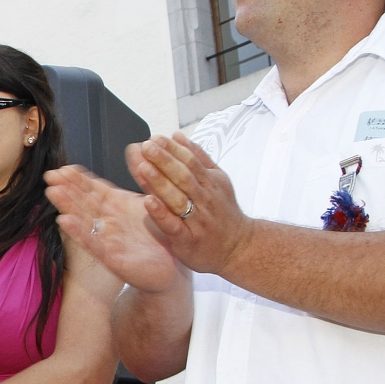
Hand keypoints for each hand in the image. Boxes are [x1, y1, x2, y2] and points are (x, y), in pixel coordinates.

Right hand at [45, 166, 180, 292]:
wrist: (175, 267)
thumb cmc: (163, 235)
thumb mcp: (153, 200)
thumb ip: (144, 177)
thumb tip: (137, 147)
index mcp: (117, 206)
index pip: (94, 189)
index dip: (79, 179)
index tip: (65, 168)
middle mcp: (109, 221)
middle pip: (84, 202)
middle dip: (67, 188)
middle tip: (51, 175)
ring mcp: (108, 239)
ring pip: (84, 220)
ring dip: (67, 206)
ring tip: (53, 192)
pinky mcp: (113, 259)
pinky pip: (93, 243)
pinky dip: (79, 232)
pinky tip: (65, 221)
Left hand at [125, 135, 255, 276]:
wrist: (240, 247)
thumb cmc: (224, 212)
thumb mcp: (218, 180)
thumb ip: (198, 157)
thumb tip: (178, 135)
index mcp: (210, 182)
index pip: (190, 161)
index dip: (173, 149)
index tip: (156, 138)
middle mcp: (204, 199)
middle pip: (183, 176)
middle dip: (164, 160)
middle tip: (147, 146)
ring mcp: (196, 220)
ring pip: (177, 198)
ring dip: (160, 182)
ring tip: (144, 167)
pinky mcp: (188, 239)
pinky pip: (174, 225)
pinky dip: (162, 213)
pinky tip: (149, 202)